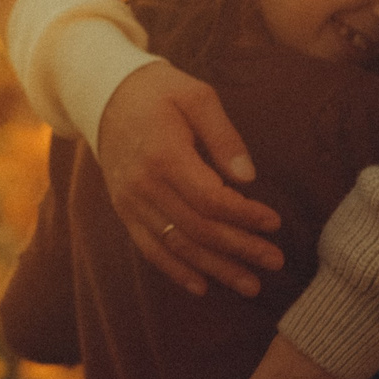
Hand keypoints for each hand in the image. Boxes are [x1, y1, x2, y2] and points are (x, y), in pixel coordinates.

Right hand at [98, 61, 281, 298]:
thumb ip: (224, 136)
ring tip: (250, 285)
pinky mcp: (124, 210)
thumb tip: (248, 178)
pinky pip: (149, 248)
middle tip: (275, 261)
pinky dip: (175, 271)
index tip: (274, 223)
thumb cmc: (159, 91)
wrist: (104, 95)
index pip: (210, 199)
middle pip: (198, 228)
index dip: (245, 215)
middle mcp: (144, 185)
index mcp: (164, 155)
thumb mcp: (196, 96)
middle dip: (240, 248)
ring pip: (177, 245)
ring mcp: (130, 201)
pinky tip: (202, 286)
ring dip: (215, 269)